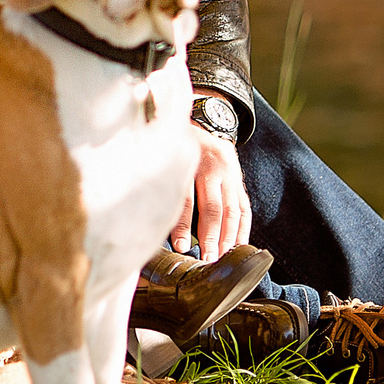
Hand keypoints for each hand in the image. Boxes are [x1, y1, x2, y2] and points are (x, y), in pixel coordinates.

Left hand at [169, 111, 250, 262]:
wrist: (207, 123)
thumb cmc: (177, 144)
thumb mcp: (165, 152)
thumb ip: (157, 177)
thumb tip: (139, 214)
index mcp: (190, 161)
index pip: (186, 198)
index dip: (184, 224)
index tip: (181, 246)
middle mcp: (213, 168)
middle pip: (214, 208)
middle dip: (210, 236)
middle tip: (207, 259)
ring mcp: (230, 175)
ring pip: (232, 210)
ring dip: (229, 237)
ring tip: (222, 257)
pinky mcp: (239, 182)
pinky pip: (244, 208)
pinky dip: (242, 229)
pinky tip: (239, 246)